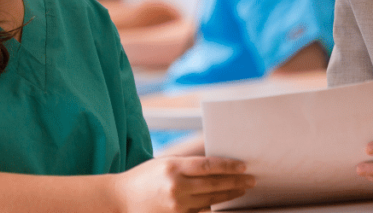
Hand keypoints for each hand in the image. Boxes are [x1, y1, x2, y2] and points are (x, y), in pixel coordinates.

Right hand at [115, 156, 254, 212]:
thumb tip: (217, 166)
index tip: (243, 166)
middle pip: (214, 184)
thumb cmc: (145, 177)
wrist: (121, 198)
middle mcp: (176, 187)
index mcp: (173, 167)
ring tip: (242, 190)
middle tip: (251, 180)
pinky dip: (213, 208)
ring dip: (229, 195)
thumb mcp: (166, 163)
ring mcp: (176, 206)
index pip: (209, 165)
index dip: (229, 167)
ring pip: (210, 200)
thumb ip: (189, 166)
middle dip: (236, 182)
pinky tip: (223, 204)